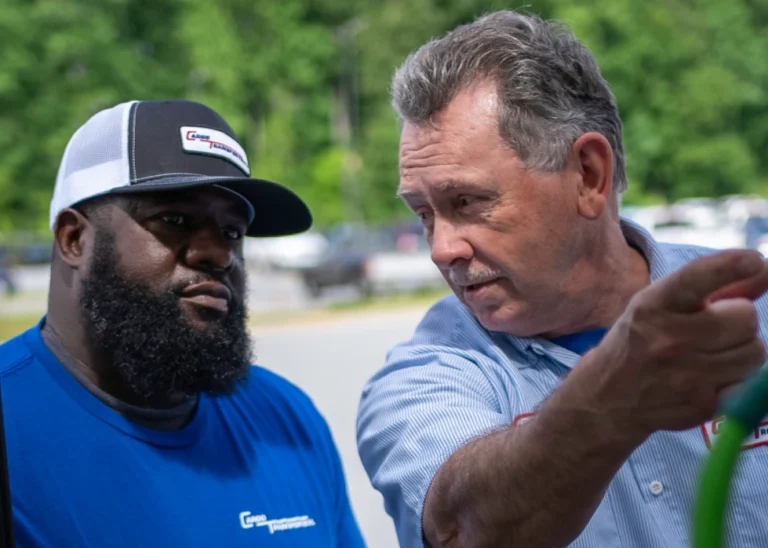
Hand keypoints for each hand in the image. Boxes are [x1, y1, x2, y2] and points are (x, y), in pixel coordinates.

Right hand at [589, 249, 767, 435]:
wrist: (607, 398)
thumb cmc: (640, 340)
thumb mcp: (661, 304)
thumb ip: (714, 284)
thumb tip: (764, 269)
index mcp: (653, 305)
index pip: (695, 278)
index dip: (729, 266)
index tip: (755, 261)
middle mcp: (667, 338)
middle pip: (745, 318)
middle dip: (739, 319)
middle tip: (715, 327)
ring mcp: (685, 375)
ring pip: (755, 351)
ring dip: (742, 349)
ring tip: (713, 352)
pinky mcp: (702, 404)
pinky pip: (749, 382)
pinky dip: (738, 378)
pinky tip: (711, 376)